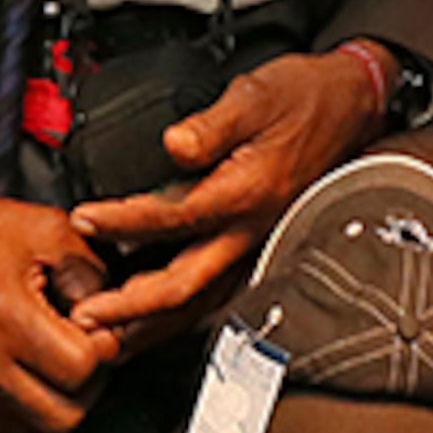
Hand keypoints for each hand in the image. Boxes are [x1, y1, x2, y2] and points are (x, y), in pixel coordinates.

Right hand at [0, 181, 115, 432]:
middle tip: (83, 347)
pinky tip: (27, 364)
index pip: (81, 368)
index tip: (94, 324)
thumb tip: (113, 318)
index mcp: (6, 318)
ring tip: (54, 354)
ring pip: (36, 428)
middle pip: (64, 417)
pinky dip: (27, 403)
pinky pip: (6, 424)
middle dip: (87, 384)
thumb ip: (93, 275)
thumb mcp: (49, 230)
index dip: (101, 345)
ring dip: (58, 398)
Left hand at [58, 49, 382, 350]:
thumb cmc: (304, 97)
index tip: (83, 221)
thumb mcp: (256, 94)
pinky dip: (179, 315)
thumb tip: (173, 143)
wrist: (350, 107)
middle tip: (85, 317)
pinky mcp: (256, 247)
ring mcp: (254, 244)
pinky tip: (154, 319)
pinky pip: (213, 295)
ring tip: (110, 338)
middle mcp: (249, 230)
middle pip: (183, 285)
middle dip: (130, 308)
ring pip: (199, 303)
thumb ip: (212, 124)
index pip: (172, 217)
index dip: (121, 222)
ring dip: (152, 325)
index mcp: (245, 191)